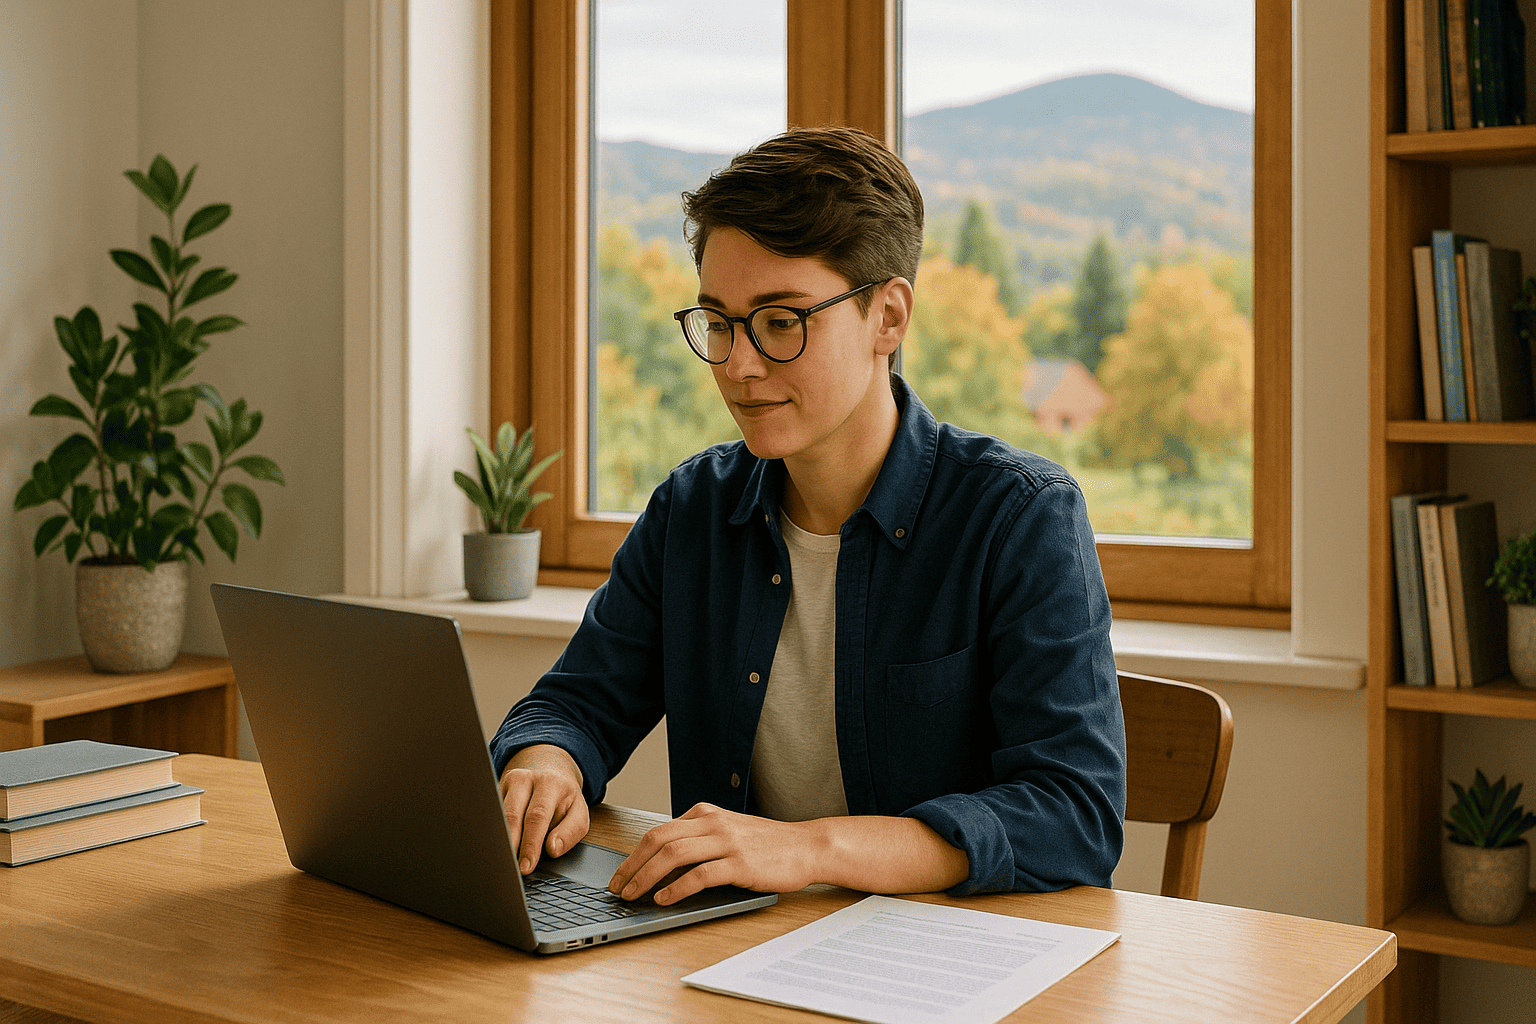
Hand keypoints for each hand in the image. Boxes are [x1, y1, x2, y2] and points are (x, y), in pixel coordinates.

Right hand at [499, 744, 588, 874]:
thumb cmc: (564, 800)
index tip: (526, 866)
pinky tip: (494, 848)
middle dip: (511, 845)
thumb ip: (570, 832)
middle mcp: (526, 779)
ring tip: (503, 862)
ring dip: (500, 840)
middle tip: (511, 869)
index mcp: (550, 783)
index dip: (530, 844)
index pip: (537, 816)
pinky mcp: (494, 790)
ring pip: (498, 815)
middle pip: (512, 815)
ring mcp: (506, 783)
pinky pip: (490, 814)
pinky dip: (492, 833)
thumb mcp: (579, 815)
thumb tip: (552, 849)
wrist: (551, 773)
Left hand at [608, 803, 815, 905]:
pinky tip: (665, 898)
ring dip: (647, 877)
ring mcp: (727, 842)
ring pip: (673, 855)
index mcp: (706, 813)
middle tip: (618, 887)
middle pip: (659, 840)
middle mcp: (713, 823)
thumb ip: (700, 839)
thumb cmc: (768, 844)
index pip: (658, 831)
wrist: (807, 846)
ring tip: (634, 895)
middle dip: (632, 865)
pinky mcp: (740, 864)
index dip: (634, 854)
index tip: (621, 874)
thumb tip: (663, 864)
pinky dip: (677, 887)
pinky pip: (700, 874)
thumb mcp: (729, 831)